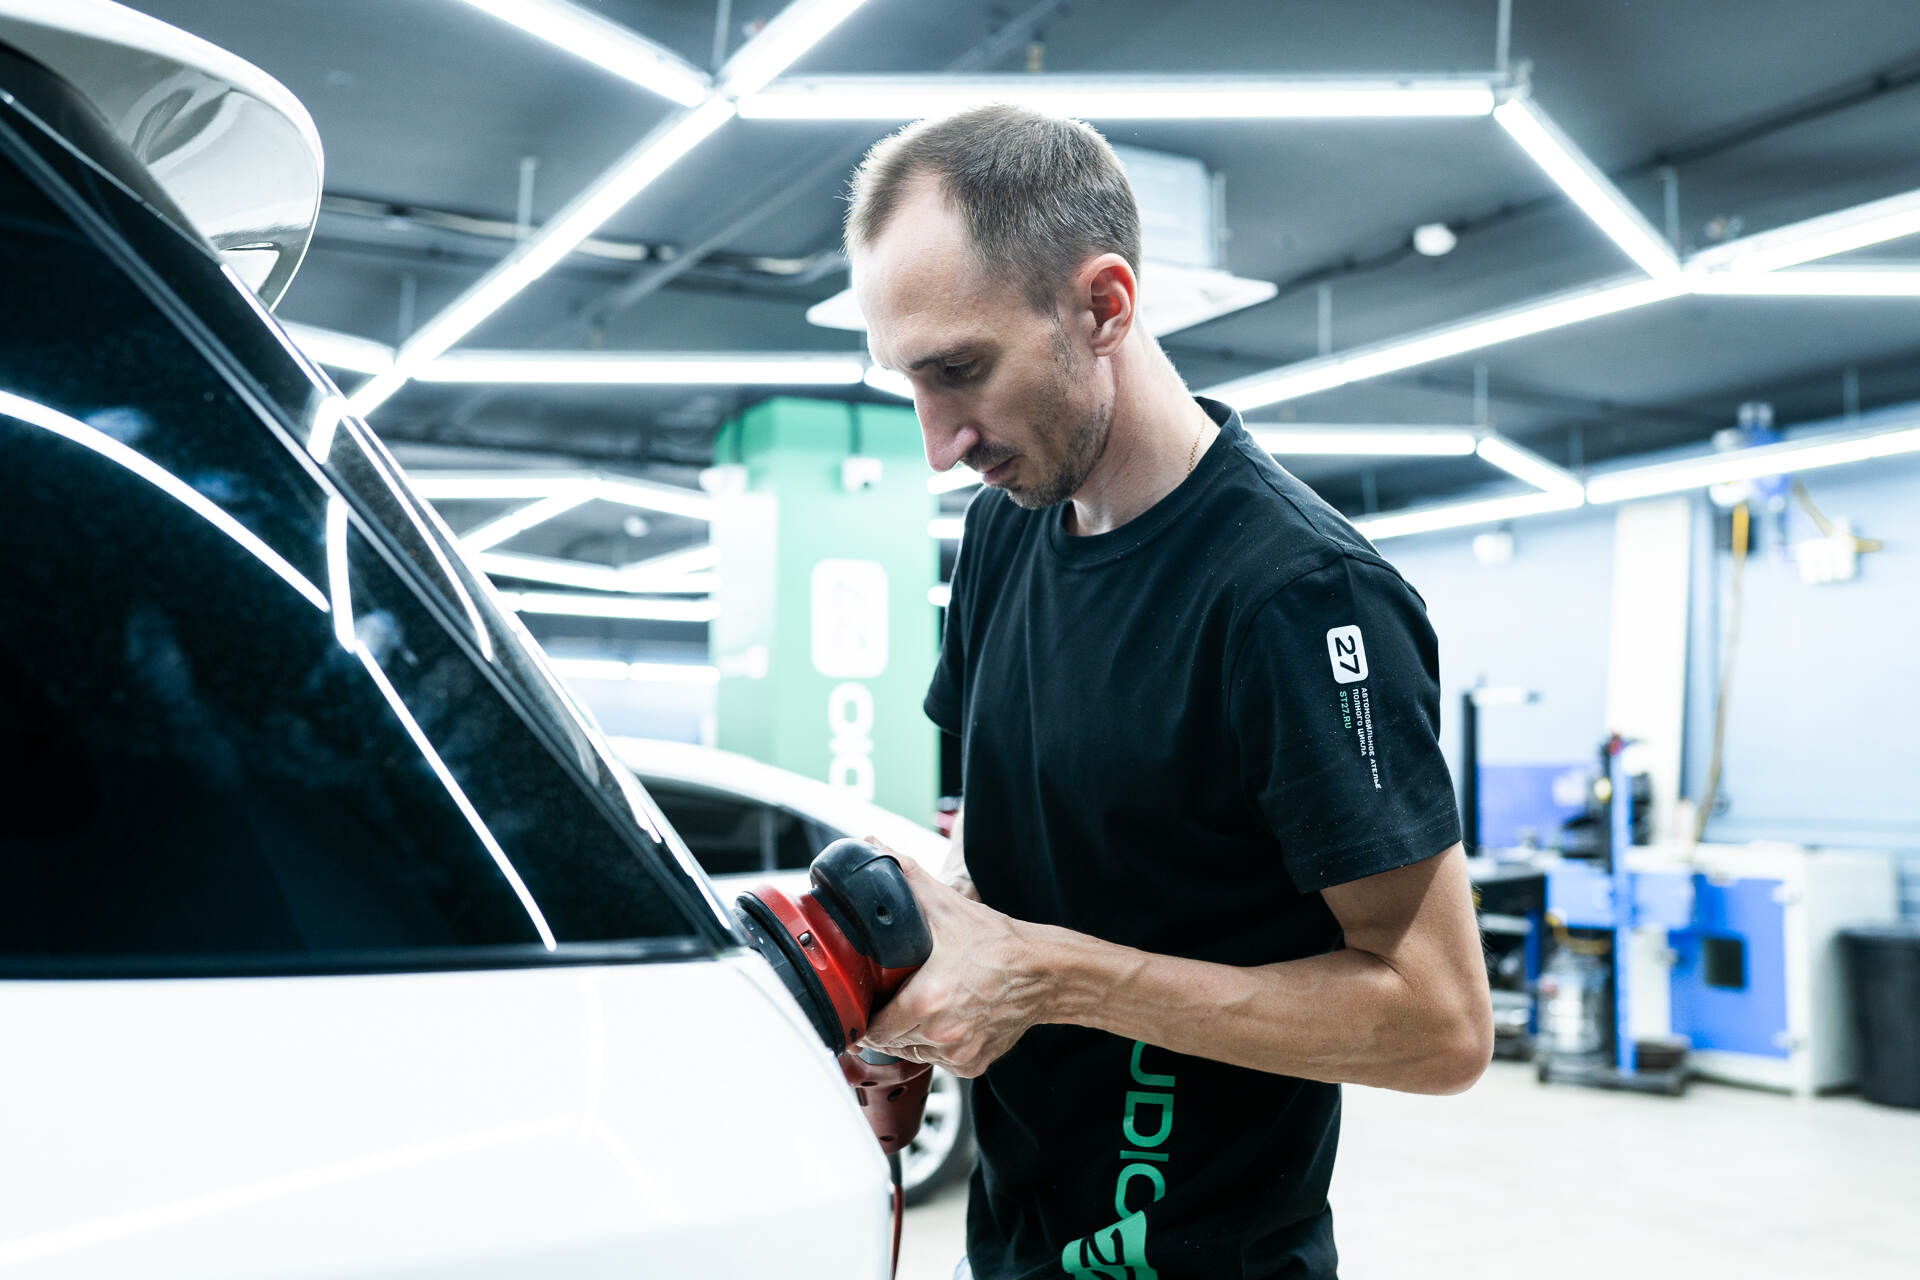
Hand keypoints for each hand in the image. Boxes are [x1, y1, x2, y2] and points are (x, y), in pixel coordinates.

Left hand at [858, 838, 1047, 1077]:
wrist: (1044, 970)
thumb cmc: (996, 942)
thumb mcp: (947, 906)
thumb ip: (905, 875)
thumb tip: (874, 846)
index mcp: (926, 999)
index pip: (873, 1028)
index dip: (864, 1017)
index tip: (867, 1004)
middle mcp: (941, 1032)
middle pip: (892, 1042)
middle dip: (888, 1023)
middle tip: (895, 999)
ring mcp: (959, 1051)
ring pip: (915, 1053)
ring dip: (912, 1035)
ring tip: (924, 1006)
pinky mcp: (974, 1062)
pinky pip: (942, 1061)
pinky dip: (939, 1045)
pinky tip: (947, 1019)